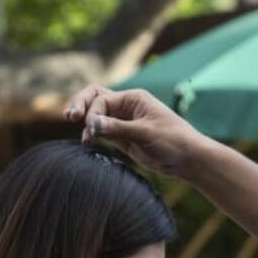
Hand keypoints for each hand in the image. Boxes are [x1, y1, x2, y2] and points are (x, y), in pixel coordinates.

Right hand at [65, 86, 207, 177]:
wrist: (188, 159)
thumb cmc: (173, 141)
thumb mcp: (145, 133)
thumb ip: (118, 128)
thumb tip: (91, 124)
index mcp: (133, 98)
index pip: (102, 99)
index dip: (93, 113)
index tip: (92, 130)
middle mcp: (126, 107)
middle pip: (95, 98)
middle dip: (81, 105)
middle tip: (69, 117)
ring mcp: (123, 122)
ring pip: (96, 115)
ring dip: (85, 122)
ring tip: (83, 138)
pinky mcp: (123, 137)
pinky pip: (102, 131)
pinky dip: (92, 134)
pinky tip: (87, 142)